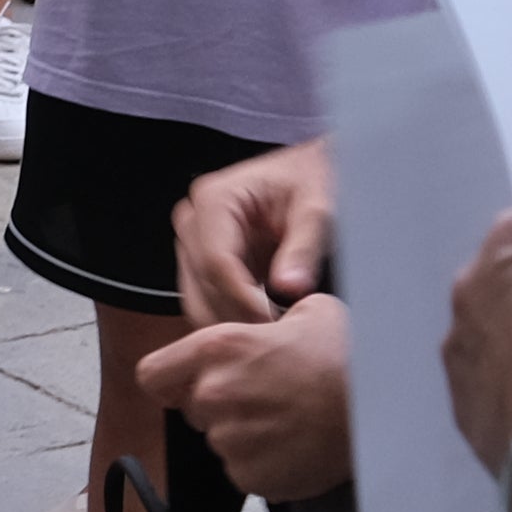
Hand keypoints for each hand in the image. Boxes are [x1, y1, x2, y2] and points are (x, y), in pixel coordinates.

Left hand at [138, 295, 355, 497]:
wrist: (384, 410)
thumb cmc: (349, 357)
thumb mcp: (308, 310)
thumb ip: (264, 318)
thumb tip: (263, 318)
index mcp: (219, 349)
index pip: (152, 374)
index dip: (170, 378)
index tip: (189, 379)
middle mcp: (216, 396)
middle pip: (193, 408)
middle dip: (219, 404)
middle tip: (263, 395)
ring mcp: (231, 442)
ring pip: (220, 441)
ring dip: (244, 433)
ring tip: (287, 419)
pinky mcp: (251, 477)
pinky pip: (244, 470)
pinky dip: (264, 462)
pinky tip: (294, 443)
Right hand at [173, 138, 338, 327]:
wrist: (308, 175)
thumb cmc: (310, 182)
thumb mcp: (317, 210)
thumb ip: (304, 248)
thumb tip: (288, 288)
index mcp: (215, 199)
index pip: (215, 262)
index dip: (242, 299)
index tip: (272, 323)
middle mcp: (194, 220)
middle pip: (202, 284)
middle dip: (238, 315)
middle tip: (277, 336)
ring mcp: (194, 243)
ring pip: (199, 298)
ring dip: (233, 321)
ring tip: (272, 333)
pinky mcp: (202, 262)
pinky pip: (207, 300)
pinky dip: (233, 317)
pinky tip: (262, 325)